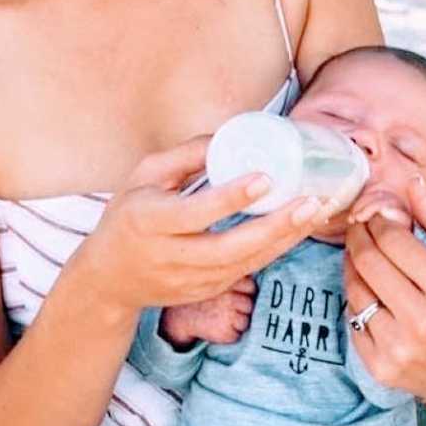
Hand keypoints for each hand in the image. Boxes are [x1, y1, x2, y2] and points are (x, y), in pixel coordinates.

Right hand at [74, 135, 333, 318]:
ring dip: (285, 240)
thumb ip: (184, 156)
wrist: (108, 279)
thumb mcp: (144, 176)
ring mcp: (189, 281)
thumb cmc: (129, 215)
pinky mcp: (205, 292)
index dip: (230, 198)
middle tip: (310, 201)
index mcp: (149, 221)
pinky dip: (275, 251)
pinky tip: (299, 229)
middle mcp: (170, 256)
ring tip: (316, 211)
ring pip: (245, 264)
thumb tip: (229, 133)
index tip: (264, 178)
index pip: (194, 213)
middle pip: (230, 247)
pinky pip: (247, 272)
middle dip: (275, 227)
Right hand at [160, 276, 256, 347]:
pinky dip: (231, 334)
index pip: (250, 287)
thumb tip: (254, 269)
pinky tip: (218, 327)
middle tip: (225, 308)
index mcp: (228, 282)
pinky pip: (238, 334)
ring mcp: (229, 316)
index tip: (234, 294)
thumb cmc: (202, 298)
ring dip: (237, 322)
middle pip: (249, 305)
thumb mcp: (214, 279)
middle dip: (241, 308)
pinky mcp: (227, 333)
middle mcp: (230, 298)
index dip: (245, 292)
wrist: (180, 318)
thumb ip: (232, 274)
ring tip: (220, 318)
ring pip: (245, 321)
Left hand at [343, 175, 425, 407]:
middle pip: (368, 261)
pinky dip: (356, 297)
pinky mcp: (381, 367)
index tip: (380, 213)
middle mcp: (422, 322)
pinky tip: (370, 286)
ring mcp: (398, 348)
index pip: (393, 240)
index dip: (380, 220)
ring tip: (364, 251)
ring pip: (354, 288)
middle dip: (360, 234)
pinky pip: (352, 319)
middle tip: (362, 225)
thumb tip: (412, 183)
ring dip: (352, 263)